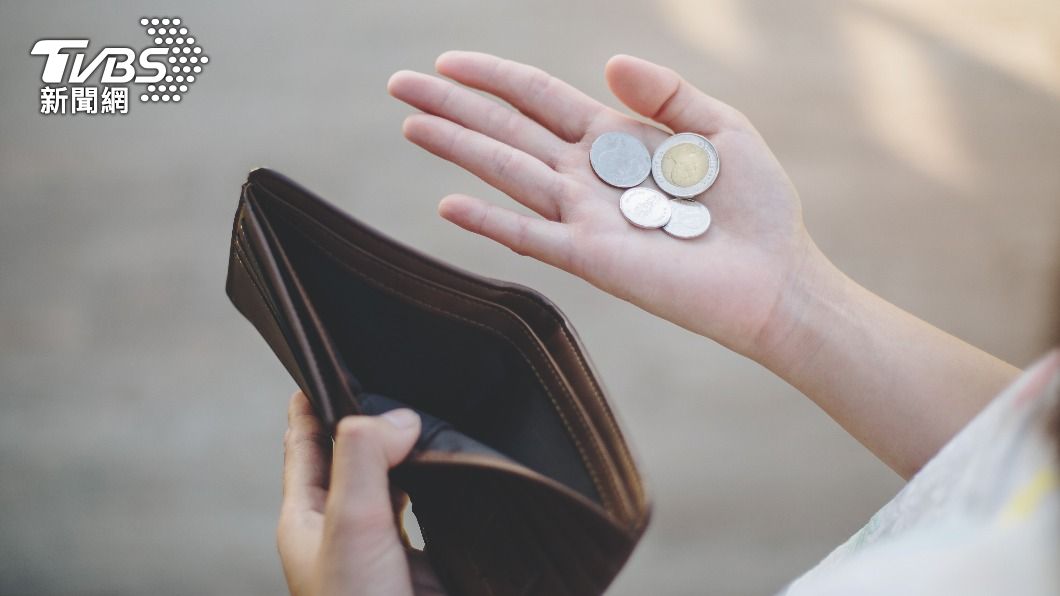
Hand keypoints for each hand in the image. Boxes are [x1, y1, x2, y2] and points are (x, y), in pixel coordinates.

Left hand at [277, 392, 445, 595]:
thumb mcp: (351, 523)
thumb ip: (365, 460)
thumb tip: (400, 418)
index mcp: (307, 519)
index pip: (303, 445)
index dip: (310, 405)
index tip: (321, 365)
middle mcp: (342, 531)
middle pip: (350, 460)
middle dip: (367, 423)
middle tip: (388, 383)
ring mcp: (381, 547)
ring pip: (393, 485)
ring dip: (407, 456)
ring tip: (425, 422)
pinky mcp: (419, 564)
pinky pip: (429, 515)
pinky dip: (440, 493)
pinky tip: (454, 481)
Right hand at [388, 51, 822, 357]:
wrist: (775, 276)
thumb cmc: (754, 207)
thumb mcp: (720, 129)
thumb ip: (667, 93)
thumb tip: (608, 64)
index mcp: (614, 140)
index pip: (539, 99)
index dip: (494, 78)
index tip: (448, 62)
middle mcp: (587, 176)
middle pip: (507, 131)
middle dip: (453, 106)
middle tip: (399, 84)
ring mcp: (584, 217)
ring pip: (508, 173)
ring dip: (457, 148)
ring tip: (410, 124)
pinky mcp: (592, 258)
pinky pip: (531, 236)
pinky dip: (490, 221)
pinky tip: (449, 203)